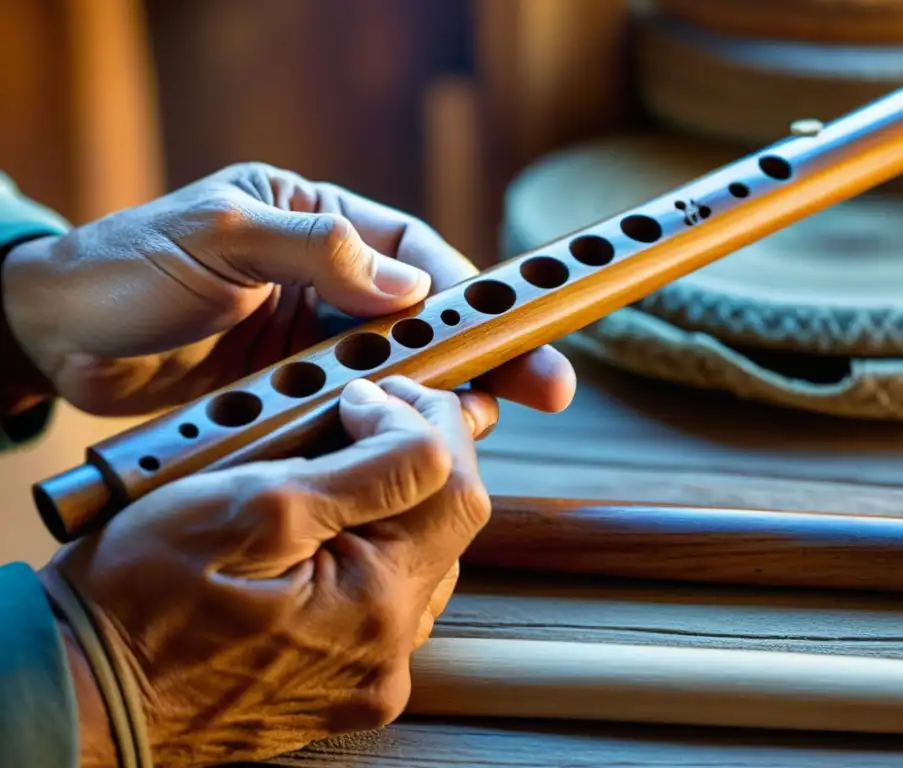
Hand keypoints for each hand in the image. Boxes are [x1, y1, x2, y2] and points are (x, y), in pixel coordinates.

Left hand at [1, 162, 574, 417]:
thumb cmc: (126, 267)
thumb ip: (311, 247)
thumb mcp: (217, 235)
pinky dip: (388, 431)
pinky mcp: (296, 395)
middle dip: (488, 350)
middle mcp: (329, 281)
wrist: (56, 340)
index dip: (471, 292)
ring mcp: (315, 342)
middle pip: (428, 318)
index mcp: (320, 222)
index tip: (516, 326)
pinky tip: (418, 451)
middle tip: (546, 385)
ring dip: (445, 396)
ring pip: (403, 371)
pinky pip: (357, 413)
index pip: (415, 254)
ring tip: (479, 427)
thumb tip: (405, 287)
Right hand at [42, 376, 492, 766]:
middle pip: (445, 526)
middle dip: (414, 460)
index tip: (385, 394)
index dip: (434, 425)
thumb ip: (366, 466)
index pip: (458, 491)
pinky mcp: (348, 680)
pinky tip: (326, 530)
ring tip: (335, 472)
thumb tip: (416, 422)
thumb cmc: (142, 599)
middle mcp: (389, 651)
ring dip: (394, 504)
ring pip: (419, 557)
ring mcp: (371, 671)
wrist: (86, 686)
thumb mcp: (255, 504)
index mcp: (376, 605)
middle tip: (361, 419)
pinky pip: (387, 597)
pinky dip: (370, 549)